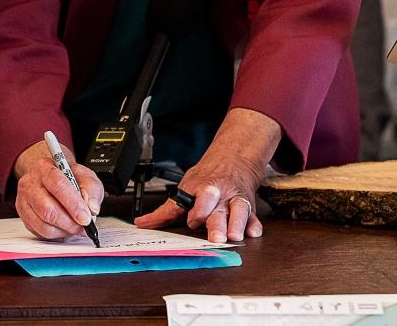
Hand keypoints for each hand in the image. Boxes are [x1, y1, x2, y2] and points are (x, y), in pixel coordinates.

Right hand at [13, 139, 103, 240]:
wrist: (51, 179)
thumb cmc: (68, 178)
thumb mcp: (85, 176)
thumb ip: (92, 189)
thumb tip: (91, 208)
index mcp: (44, 168)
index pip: (57, 185)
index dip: (73, 204)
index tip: (86, 218)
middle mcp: (30, 183)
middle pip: (47, 209)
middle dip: (70, 222)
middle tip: (83, 226)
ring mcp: (24, 201)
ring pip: (44, 225)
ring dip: (64, 230)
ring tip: (75, 226)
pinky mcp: (24, 216)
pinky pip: (41, 232)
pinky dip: (57, 234)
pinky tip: (64, 227)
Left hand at [134, 108, 279, 242]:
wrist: (233, 159)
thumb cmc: (206, 178)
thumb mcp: (185, 188)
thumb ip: (167, 210)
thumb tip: (142, 224)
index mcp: (202, 190)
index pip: (197, 200)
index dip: (196, 211)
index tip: (192, 220)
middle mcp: (219, 196)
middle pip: (218, 209)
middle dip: (216, 223)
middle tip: (215, 237)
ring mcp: (235, 201)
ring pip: (238, 211)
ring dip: (236, 224)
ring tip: (234, 237)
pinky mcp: (249, 208)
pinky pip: (254, 217)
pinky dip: (254, 225)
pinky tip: (252, 232)